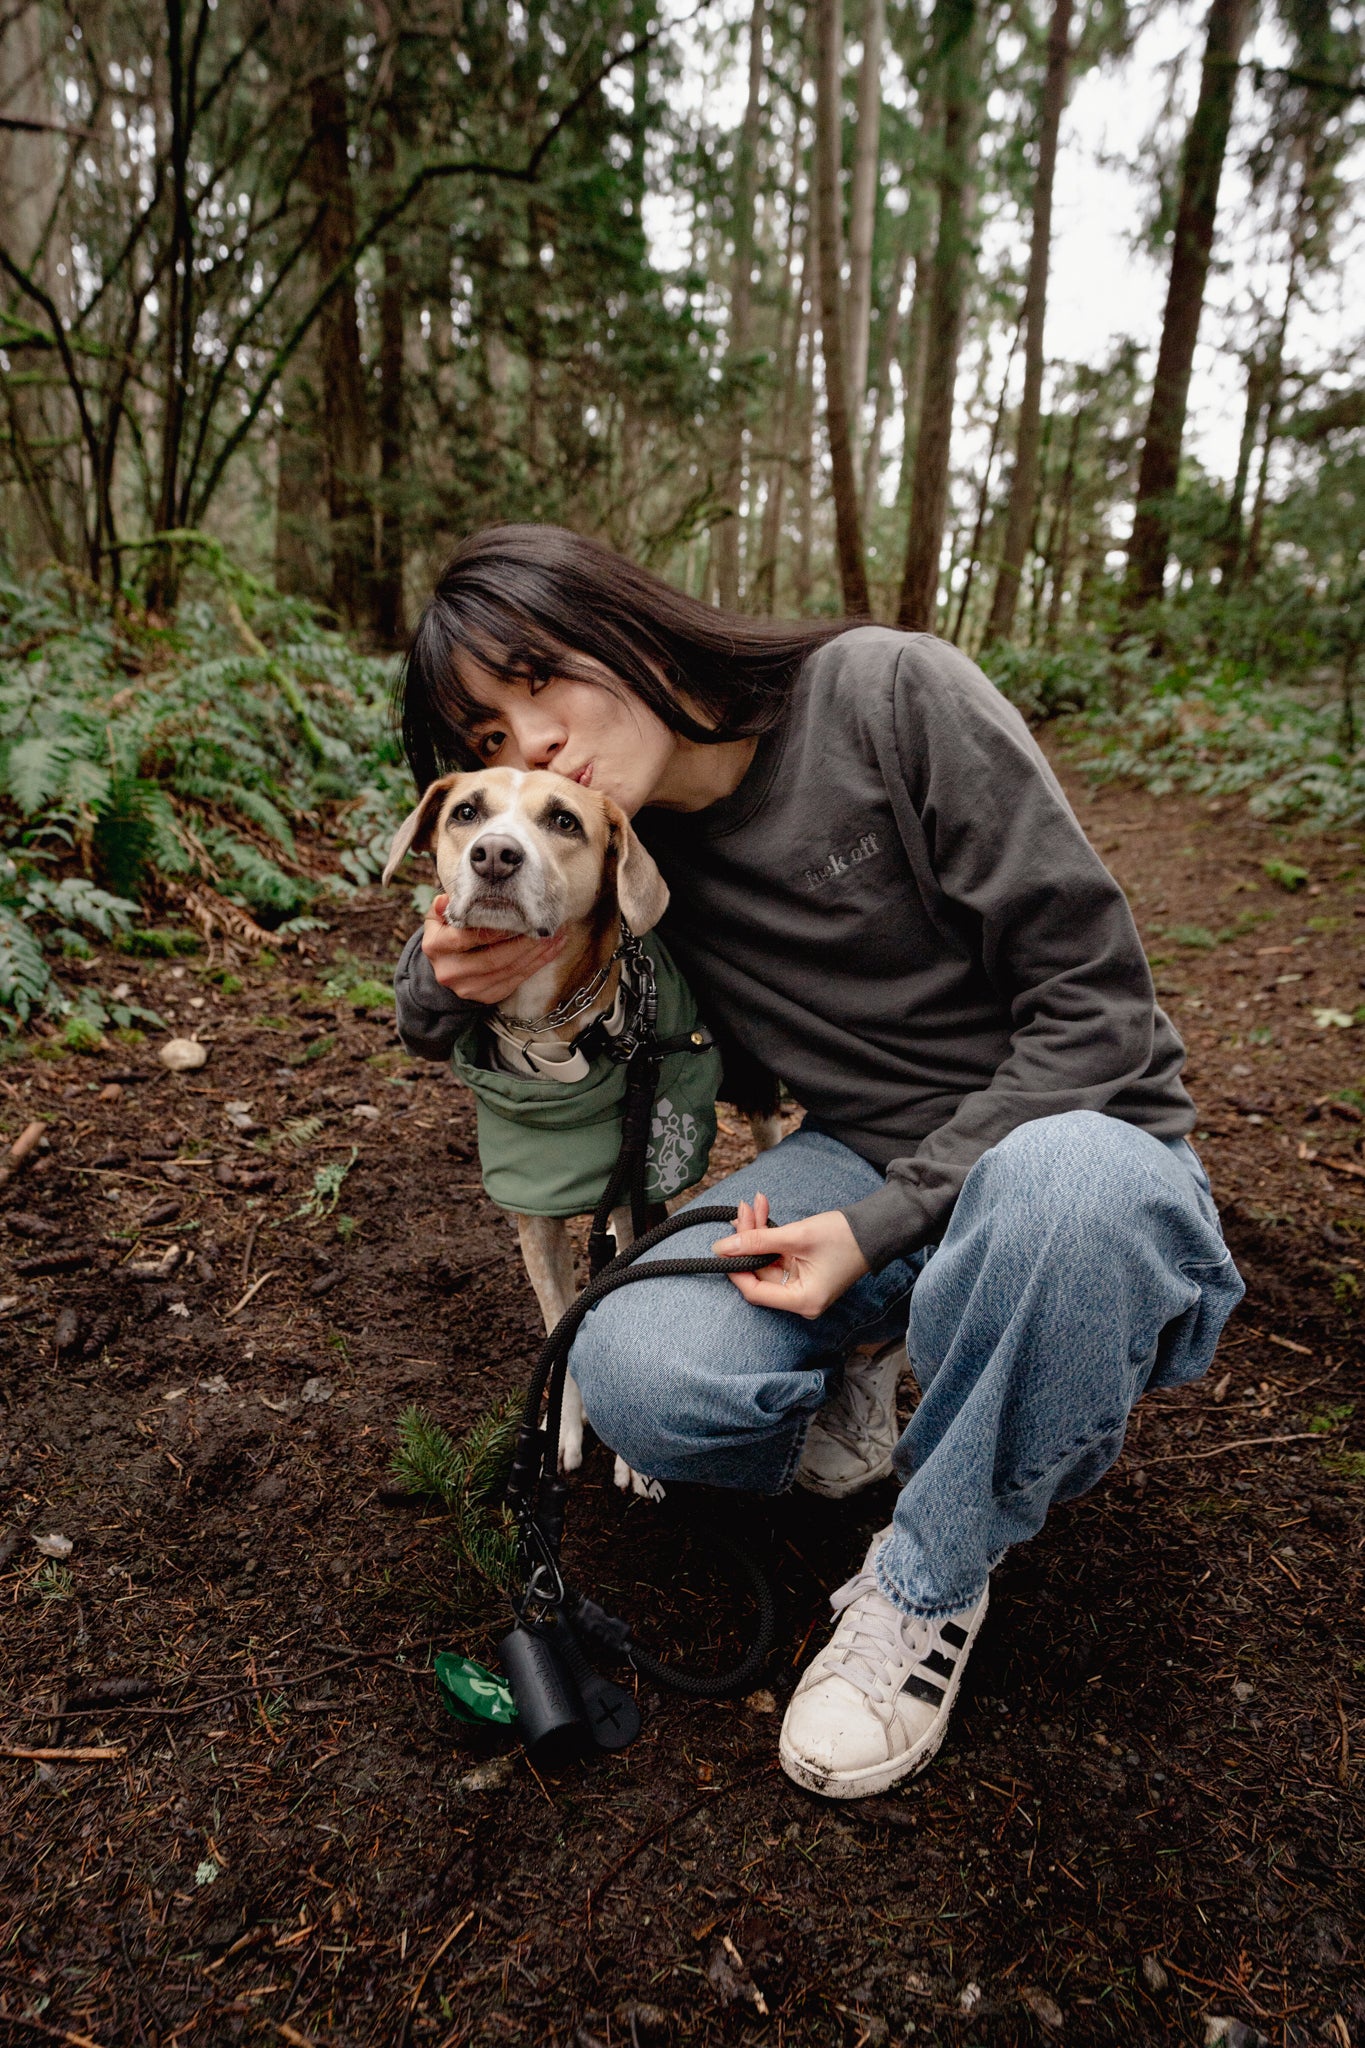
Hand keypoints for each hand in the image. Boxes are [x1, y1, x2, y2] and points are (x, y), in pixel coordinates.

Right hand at [421, 894, 565, 1004]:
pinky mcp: (486, 997)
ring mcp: (469, 988)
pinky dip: (537, 965)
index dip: (494, 931)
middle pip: (493, 959)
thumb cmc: (447, 935)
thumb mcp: (438, 919)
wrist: (446, 969)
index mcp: (436, 947)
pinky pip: (516, 981)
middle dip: (523, 943)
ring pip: (508, 971)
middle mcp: (450, 971)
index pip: (466, 939)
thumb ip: (445, 907)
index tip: (517, 918)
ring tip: (554, 936)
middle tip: (544, 927)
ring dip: (536, 954)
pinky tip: (552, 950)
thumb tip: (448, 899)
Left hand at [712, 1193, 869, 1319]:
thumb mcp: (797, 1235)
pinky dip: (769, 1235)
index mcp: (803, 1300)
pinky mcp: (803, 1271)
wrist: (876, 1228)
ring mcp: (802, 1285)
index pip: (755, 1292)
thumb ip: (757, 1241)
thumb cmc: (844, 1236)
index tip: (723, 1246)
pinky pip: (777, 1255)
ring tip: (753, 1205)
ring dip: (757, 1232)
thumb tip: (720, 1248)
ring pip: (766, 1260)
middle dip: (748, 1239)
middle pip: (759, 1273)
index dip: (736, 1268)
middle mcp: (801, 1299)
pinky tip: (761, 1212)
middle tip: (743, 1210)